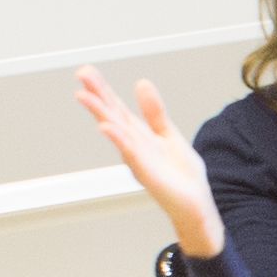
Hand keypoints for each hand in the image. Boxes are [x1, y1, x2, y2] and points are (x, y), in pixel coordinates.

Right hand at [79, 69, 226, 256]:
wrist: (195, 204)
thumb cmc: (180, 175)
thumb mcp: (168, 134)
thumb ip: (154, 111)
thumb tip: (141, 83)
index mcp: (139, 135)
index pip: (117, 108)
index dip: (102, 90)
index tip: (86, 72)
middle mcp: (134, 146)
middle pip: (112, 116)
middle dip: (97, 96)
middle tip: (81, 75)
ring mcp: (139, 159)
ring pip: (117, 132)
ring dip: (101, 114)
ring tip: (84, 96)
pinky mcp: (148, 174)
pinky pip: (132, 154)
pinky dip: (120, 140)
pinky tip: (108, 128)